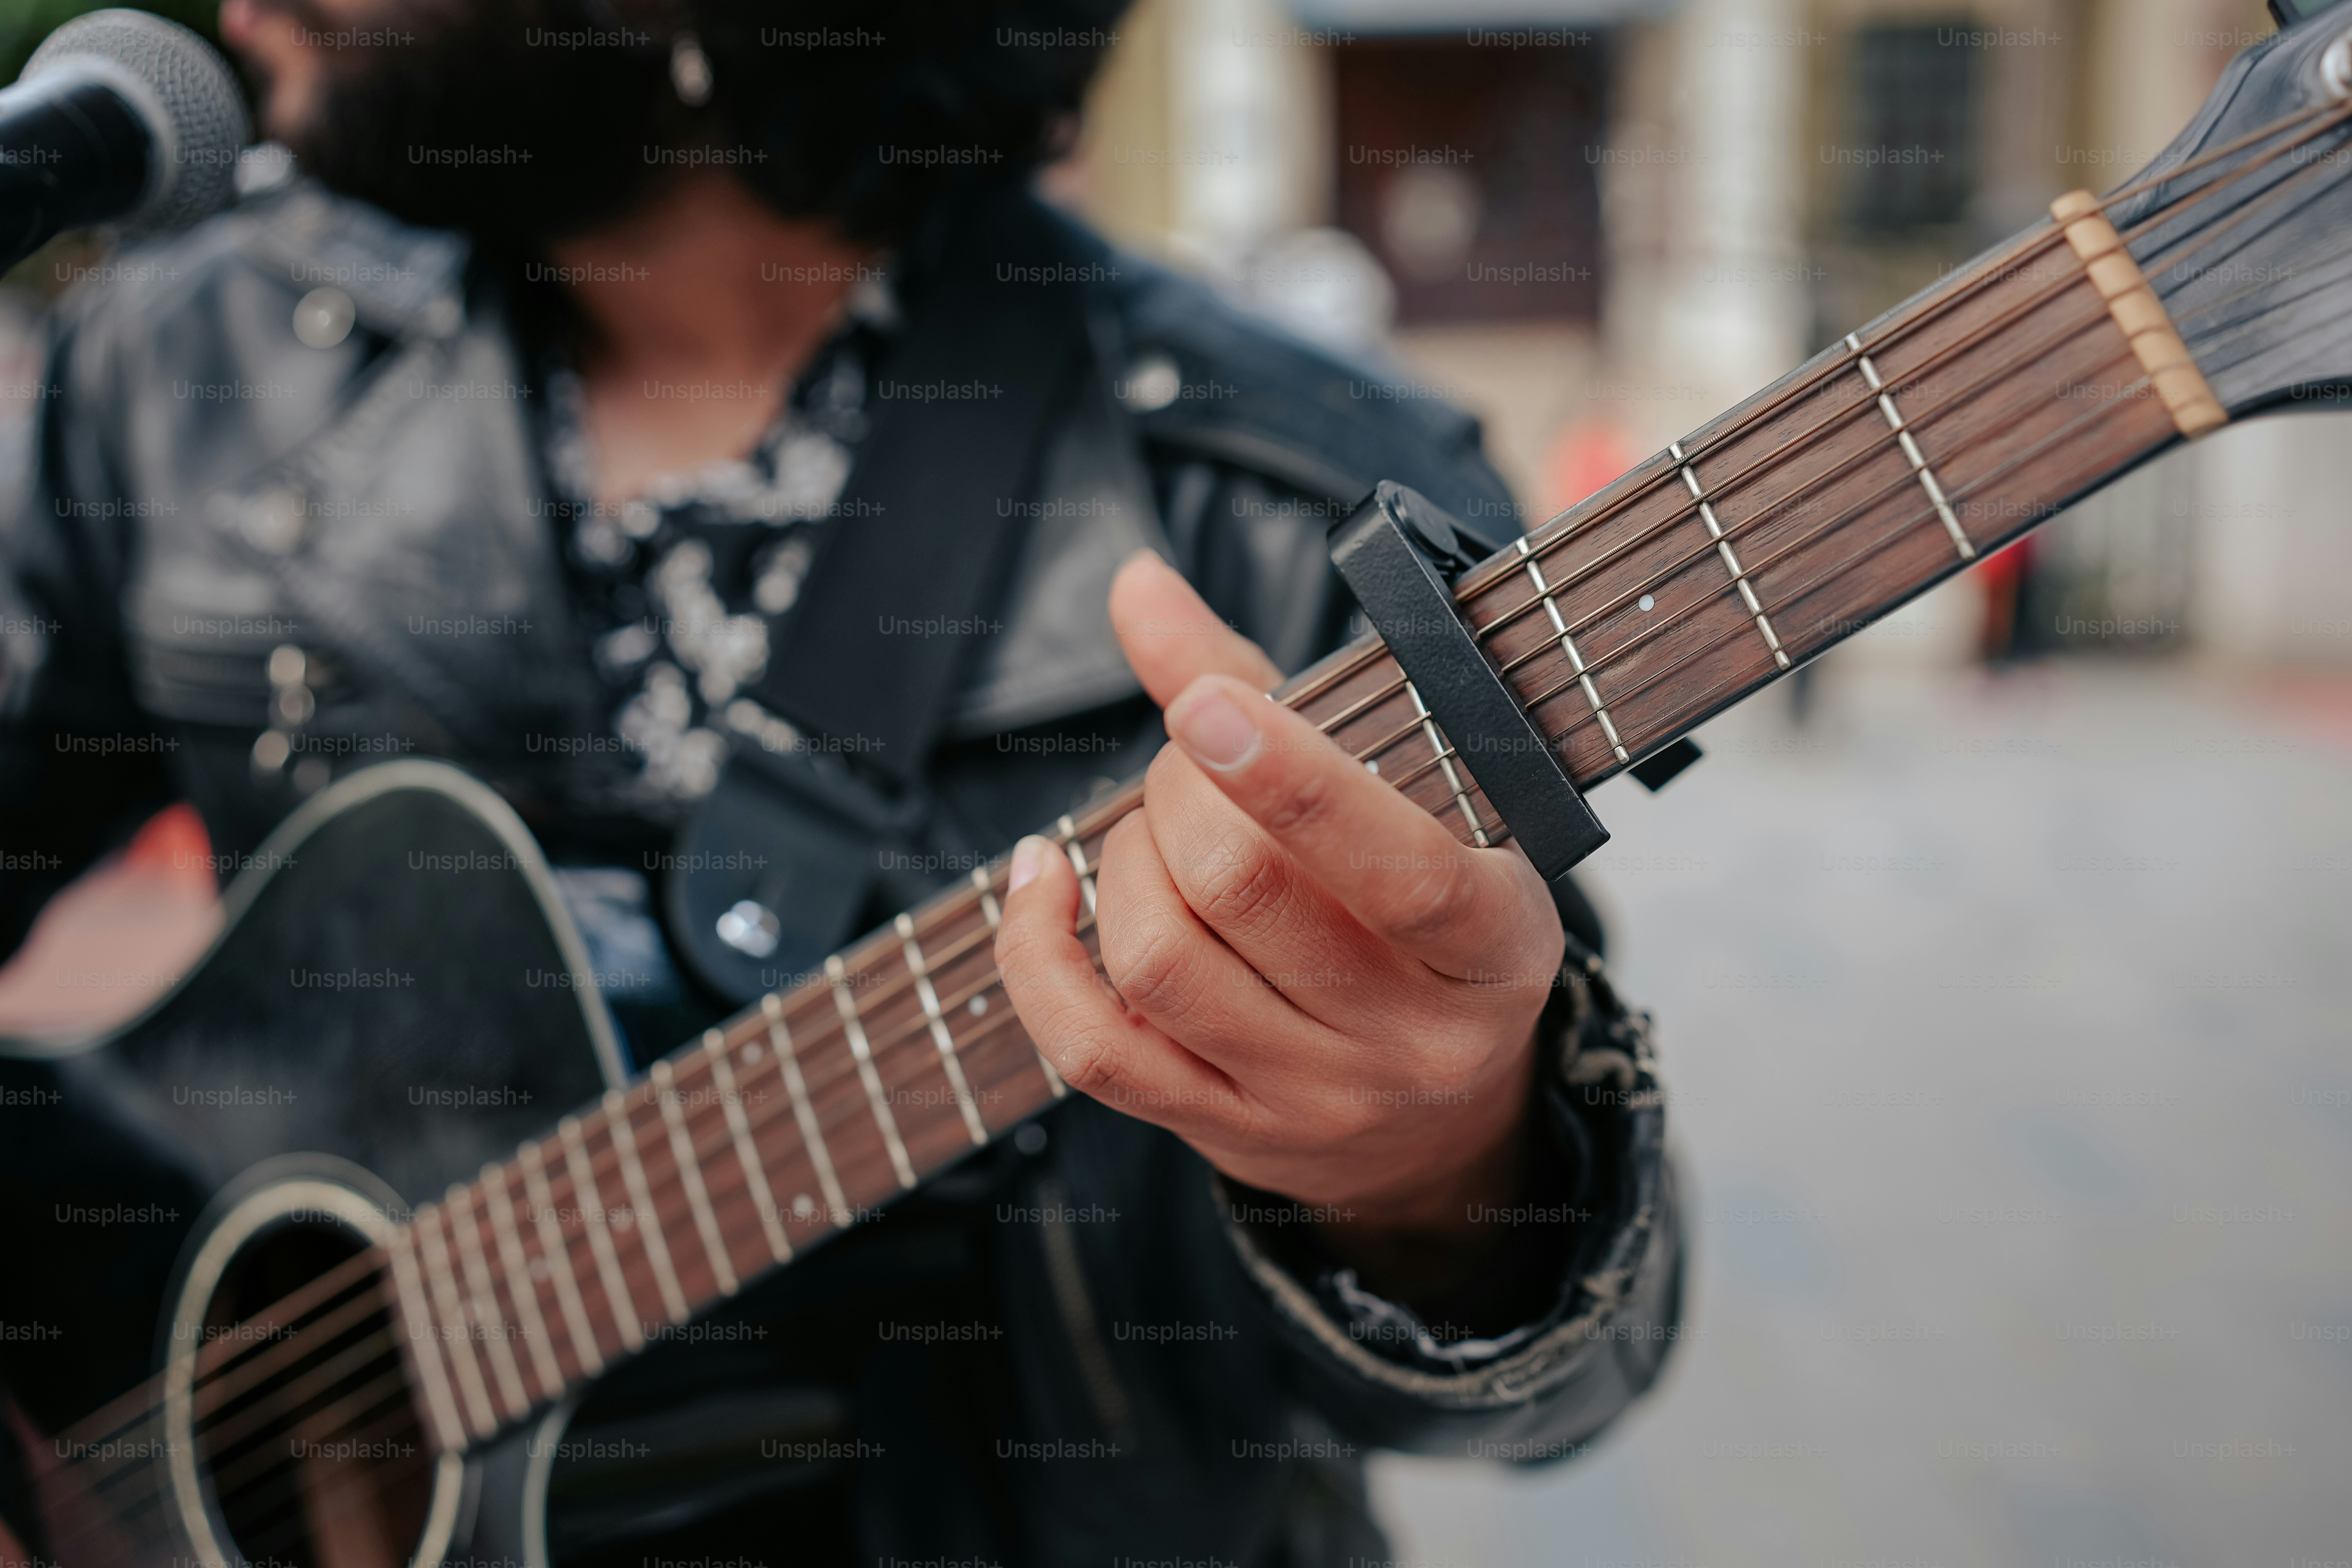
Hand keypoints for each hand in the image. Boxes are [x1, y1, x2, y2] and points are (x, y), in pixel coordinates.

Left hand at [994, 553, 1566, 1284]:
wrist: (1440, 1125)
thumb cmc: (1414, 918)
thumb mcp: (1406, 801)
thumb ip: (1264, 684)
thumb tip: (1135, 584)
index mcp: (1494, 944)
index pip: (1397, 868)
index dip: (1292, 782)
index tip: (1207, 706)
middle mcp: (1411, 1035)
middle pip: (1244, 894)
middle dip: (1183, 794)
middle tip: (1193, 759)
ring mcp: (1313, 1097)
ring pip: (1161, 964)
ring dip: (1126, 861)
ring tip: (1151, 829)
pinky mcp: (1221, 1132)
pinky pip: (1091, 1049)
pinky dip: (1038, 954)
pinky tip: (1041, 883)